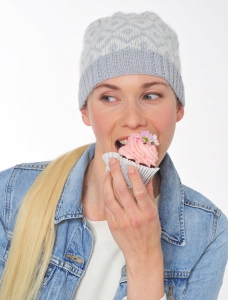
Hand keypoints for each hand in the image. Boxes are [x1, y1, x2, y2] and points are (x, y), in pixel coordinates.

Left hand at [103, 157, 163, 298]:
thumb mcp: (154, 212)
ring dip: (108, 182)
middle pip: (122, 191)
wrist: (142, 253)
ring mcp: (122, 221)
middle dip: (116, 173)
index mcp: (147, 213)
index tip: (130, 165)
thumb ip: (149, 194)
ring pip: (111, 198)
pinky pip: (108, 207)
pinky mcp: (113, 225)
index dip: (134, 177)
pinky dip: (106, 194)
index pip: (140, 191)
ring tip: (108, 171)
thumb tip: (146, 176)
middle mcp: (134, 217)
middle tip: (113, 161)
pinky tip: (107, 186)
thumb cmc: (151, 231)